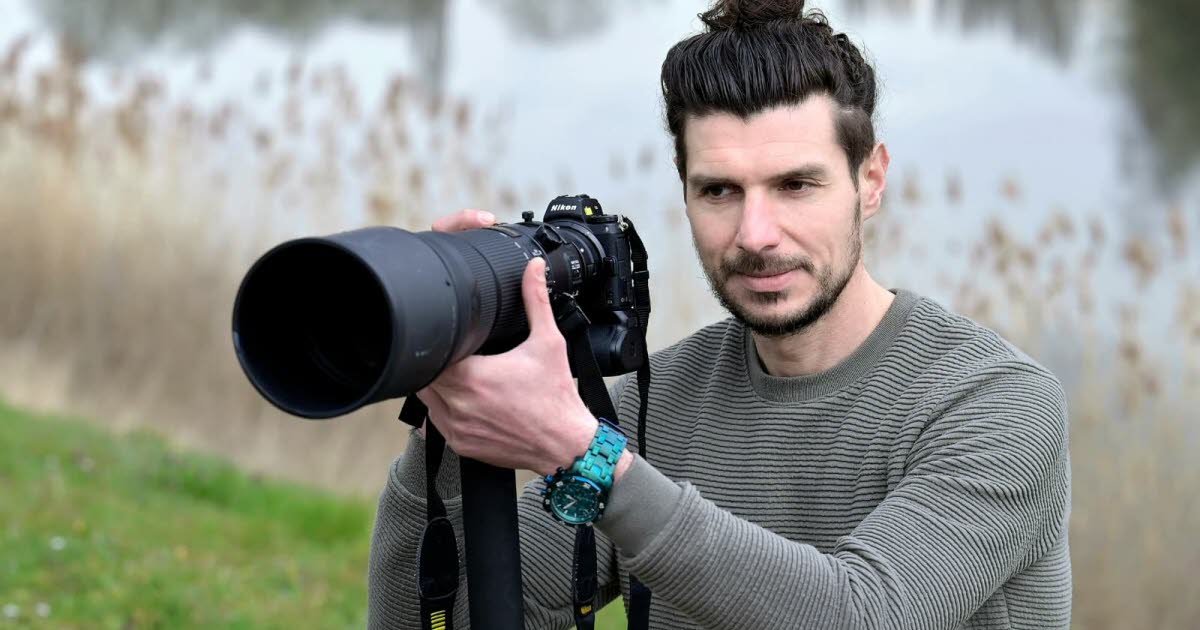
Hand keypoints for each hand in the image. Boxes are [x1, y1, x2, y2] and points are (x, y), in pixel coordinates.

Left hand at [415, 226, 599, 475]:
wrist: (566, 444)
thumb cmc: (556, 396)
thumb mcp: (548, 343)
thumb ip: (536, 301)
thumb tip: (533, 268)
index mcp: (474, 377)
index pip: (433, 354)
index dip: (438, 342)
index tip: (451, 336)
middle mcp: (459, 405)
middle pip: (424, 375)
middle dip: (436, 363)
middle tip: (455, 353)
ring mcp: (457, 428)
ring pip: (426, 400)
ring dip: (436, 386)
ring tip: (459, 375)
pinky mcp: (461, 444)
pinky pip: (436, 423)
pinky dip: (444, 409)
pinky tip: (465, 399)